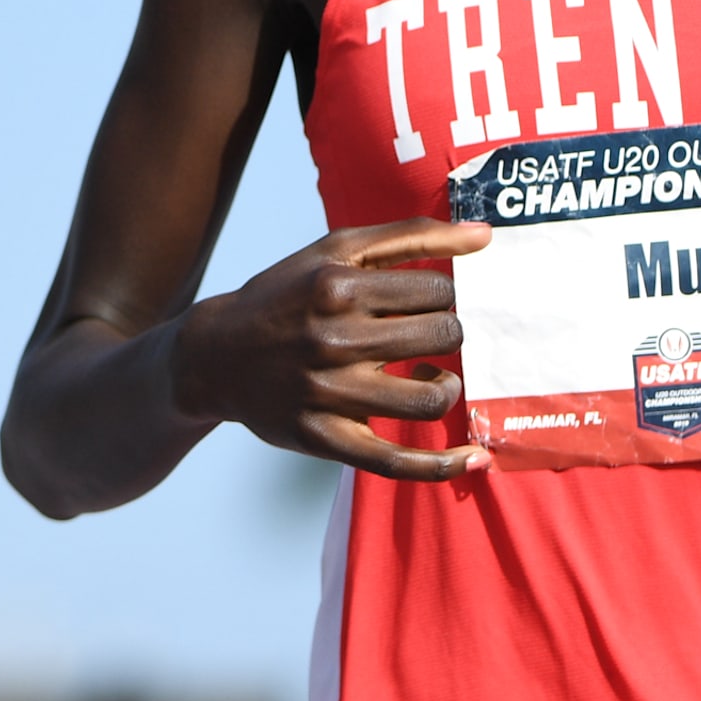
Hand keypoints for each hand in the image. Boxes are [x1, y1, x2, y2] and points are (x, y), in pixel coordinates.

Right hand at [170, 217, 492, 479]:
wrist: (214, 356)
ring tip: (435, 376)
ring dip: (447, 385)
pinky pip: (396, 461)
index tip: (429, 302)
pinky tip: (473, 456)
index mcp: (336, 287)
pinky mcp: (323, 438)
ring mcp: (327, 394)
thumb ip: (410, 236)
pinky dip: (442, 464)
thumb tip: (486, 236)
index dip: (445, 296)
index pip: (438, 292)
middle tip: (431, 336)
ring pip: (429, 398)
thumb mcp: (335, 251)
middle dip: (448, 335)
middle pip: (442, 338)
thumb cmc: (285, 295)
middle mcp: (331, 340)